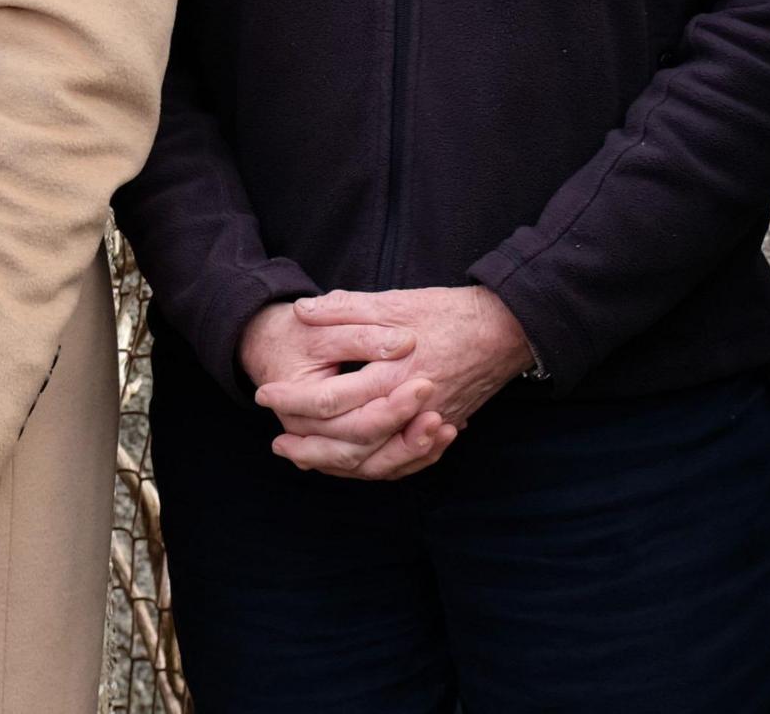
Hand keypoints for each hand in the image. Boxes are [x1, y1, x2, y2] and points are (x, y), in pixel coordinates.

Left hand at [259, 285, 531, 480]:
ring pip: (374, 462)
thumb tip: (302, 311)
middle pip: (348, 442)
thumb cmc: (448, 312)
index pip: (332, 399)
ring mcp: (427, 425)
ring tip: (302, 459)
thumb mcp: (395, 301)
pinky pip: (400, 463)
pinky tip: (348, 463)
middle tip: (277, 442)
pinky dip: (370, 468)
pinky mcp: (438, 430)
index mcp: (392, 372)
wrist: (504, 331)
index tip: (265, 394)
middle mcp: (409, 408)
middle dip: (308, 444)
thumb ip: (347, 309)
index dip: (293, 399)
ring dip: (335, 464)